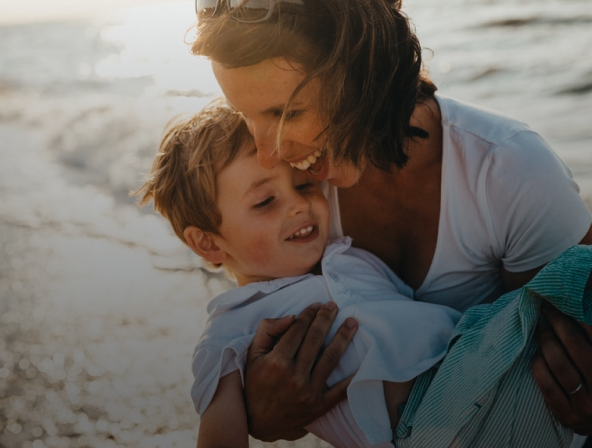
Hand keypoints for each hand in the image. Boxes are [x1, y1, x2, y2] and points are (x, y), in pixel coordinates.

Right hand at [244, 302, 357, 441]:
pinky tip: (362, 359)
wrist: (259, 422)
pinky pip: (341, 389)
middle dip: (326, 319)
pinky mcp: (319, 406)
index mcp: (276, 362)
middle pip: (315, 340)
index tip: (316, 305)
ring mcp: (308, 392)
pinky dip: (353, 375)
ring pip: (330, 358)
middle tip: (334, 305)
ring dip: (343, 337)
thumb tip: (292, 316)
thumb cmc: (255, 383)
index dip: (308, 314)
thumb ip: (268, 330)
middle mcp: (294, 376)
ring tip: (352, 322)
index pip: (297, 330)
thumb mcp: (253, 355)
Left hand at [532, 303, 591, 434]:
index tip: (562, 302)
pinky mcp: (569, 417)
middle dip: (557, 323)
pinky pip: (547, 384)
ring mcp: (588, 406)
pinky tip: (537, 353)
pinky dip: (538, 364)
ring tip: (540, 326)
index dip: (578, 316)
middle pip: (576, 346)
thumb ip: (590, 336)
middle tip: (546, 309)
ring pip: (559, 364)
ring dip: (545, 340)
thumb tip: (582, 305)